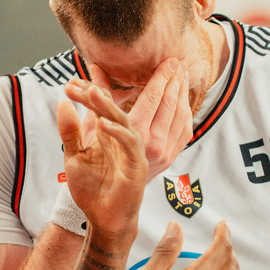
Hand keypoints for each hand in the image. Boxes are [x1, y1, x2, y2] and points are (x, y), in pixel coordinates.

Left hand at [58, 79, 147, 236]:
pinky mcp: (138, 164)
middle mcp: (121, 138)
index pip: (99, 107)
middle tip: (78, 84)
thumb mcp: (73, 157)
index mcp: (107, 134)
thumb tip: (62, 103)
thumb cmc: (90, 190)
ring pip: (123, 120)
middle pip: (112, 108)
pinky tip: (101, 123)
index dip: (88, 91)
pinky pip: (129, 143)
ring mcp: (131, 150)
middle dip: (96, 93)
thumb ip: (69, 132)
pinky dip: (116, 131)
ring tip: (91, 93)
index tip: (70, 82)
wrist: (102, 219)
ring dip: (107, 106)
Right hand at [90, 59, 192, 180]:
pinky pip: (184, 130)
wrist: (110, 209)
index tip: (168, 60)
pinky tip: (182, 100)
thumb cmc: (91, 174)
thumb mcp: (84, 138)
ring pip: (181, 115)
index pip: (153, 97)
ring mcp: (165, 153)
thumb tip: (86, 76)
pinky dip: (184, 111)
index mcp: (132, 134)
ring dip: (182, 93)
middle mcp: (152, 143)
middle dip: (174, 80)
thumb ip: (88, 105)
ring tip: (181, 74)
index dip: (162, 76)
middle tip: (177, 61)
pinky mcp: (170, 158)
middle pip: (170, 103)